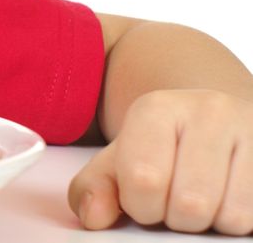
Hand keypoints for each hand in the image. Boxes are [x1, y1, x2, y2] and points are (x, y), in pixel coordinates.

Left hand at [68, 88, 252, 233]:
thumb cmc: (161, 147)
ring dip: (213, 222)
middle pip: (191, 204)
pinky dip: (239, 221)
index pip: (144, 180)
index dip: (141, 206)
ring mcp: (251, 130)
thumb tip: (94, 217)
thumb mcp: (119, 159)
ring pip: (232, 216)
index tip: (144, 197)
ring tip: (204, 197)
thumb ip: (95, 188)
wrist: (213, 120)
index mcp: (158, 108)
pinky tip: (229, 197)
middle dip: (177, 217)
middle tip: (176, 200)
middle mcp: (210, 111)